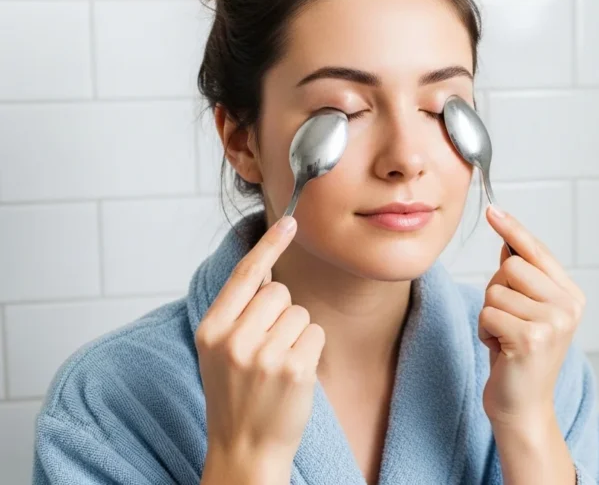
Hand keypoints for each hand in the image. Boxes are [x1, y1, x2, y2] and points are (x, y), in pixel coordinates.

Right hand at [195, 216, 324, 483]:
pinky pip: (316, 334)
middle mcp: (234, 339)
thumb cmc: (235, 397)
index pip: (244, 275)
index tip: (291, 221)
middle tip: (268, 348)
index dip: (269, 245)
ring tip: (278, 366)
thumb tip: (267, 273)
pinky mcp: (294, 368)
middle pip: (279, 292)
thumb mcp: (219, 352)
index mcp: (211, 329)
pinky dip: (311, 351)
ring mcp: (264, 354)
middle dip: (282, 313)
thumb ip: (237, 314)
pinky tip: (294, 375)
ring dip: (297, 335)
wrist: (244, 448)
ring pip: (300, 313)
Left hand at [479, 205, 586, 428]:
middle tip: (508, 322)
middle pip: (511, 266)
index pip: (537, 251)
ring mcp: (553, 322)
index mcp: (571, 296)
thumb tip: (506, 240)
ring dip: (490, 316)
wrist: (523, 407)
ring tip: (505, 338)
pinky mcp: (531, 338)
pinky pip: (488, 314)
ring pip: (496, 291)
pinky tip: (501, 350)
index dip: (514, 229)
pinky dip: (485, 332)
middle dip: (497, 291)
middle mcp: (568, 306)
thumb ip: (523, 278)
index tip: (494, 209)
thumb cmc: (521, 357)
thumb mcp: (526, 312)